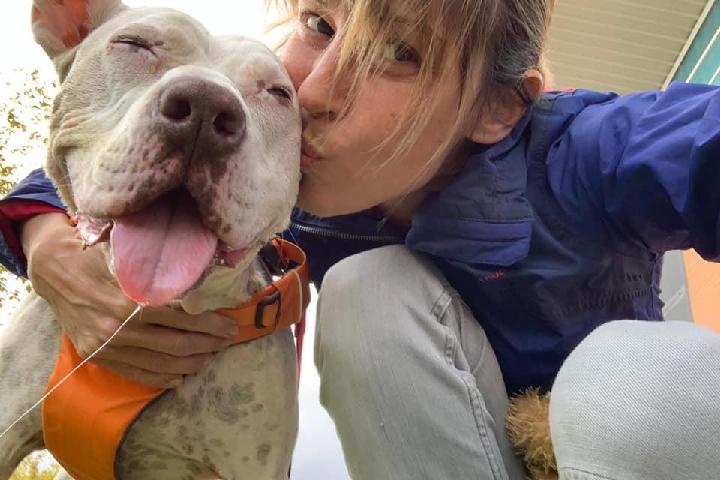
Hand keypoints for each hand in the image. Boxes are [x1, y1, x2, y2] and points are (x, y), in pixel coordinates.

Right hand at [22, 213, 238, 387]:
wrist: (54, 271)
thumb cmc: (99, 257)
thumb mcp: (131, 257)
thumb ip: (162, 273)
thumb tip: (205, 280)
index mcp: (131, 300)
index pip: (183, 318)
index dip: (211, 324)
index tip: (231, 324)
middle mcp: (119, 328)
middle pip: (177, 344)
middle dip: (209, 344)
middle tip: (228, 339)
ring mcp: (107, 347)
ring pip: (161, 364)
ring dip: (192, 363)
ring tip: (211, 356)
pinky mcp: (98, 357)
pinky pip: (137, 375)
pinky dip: (164, 378)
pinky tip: (182, 374)